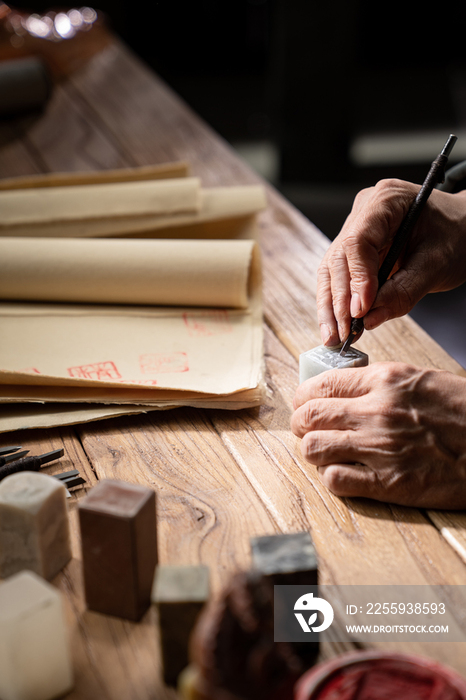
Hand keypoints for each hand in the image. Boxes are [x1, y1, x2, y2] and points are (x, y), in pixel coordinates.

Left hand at [291, 362, 465, 508]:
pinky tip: (344, 472)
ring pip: (313, 447)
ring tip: (325, 451)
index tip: (304, 404)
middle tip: (307, 429)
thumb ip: (379, 383)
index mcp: (384, 381)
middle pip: (308, 416)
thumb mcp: (420, 380)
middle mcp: (375, 411)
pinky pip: (335, 480)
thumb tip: (343, 389)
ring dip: (313, 450)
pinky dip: (332, 476)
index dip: (303, 397)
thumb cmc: (462, 412)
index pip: (320, 384)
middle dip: (301, 423)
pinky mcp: (388, 483)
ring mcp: (379, 448)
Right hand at [317, 179, 465, 345]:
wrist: (463, 227)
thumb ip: (404, 292)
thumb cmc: (456, 234)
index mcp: (386, 200)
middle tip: (344, 332)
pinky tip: (337, 327)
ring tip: (334, 337)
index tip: (360, 311)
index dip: (356, 280)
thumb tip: (369, 318)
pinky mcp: (355, 249)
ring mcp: (356, 228)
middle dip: (339, 300)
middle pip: (338, 258)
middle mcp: (364, 211)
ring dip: (331, 306)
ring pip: (331, 270)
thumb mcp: (438, 264)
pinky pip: (339, 277)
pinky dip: (338, 303)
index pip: (358, 242)